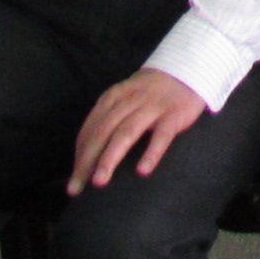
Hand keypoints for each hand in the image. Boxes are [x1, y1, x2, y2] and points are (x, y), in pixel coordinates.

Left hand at [70, 67, 207, 192]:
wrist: (185, 70)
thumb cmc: (149, 93)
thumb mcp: (123, 98)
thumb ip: (107, 119)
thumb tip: (86, 155)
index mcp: (112, 98)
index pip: (90, 129)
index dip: (79, 155)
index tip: (74, 181)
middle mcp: (128, 102)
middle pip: (102, 133)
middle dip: (87, 161)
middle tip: (76, 188)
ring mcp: (151, 107)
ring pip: (125, 133)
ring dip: (109, 158)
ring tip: (99, 182)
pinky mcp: (174, 114)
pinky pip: (161, 135)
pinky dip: (151, 153)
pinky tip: (142, 171)